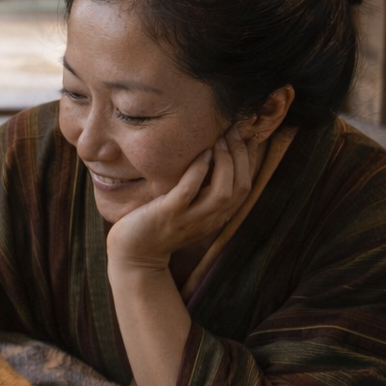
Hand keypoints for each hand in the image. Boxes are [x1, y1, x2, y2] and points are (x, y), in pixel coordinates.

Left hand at [106, 125, 260, 272]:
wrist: (135, 254)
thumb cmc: (160, 224)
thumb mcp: (189, 209)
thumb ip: (203, 190)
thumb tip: (213, 158)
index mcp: (217, 216)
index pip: (245, 188)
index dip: (251, 161)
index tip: (250, 136)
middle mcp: (209, 219)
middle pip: (240, 188)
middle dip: (241, 156)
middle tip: (234, 131)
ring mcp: (190, 218)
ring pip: (222, 193)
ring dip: (226, 163)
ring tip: (220, 140)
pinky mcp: (168, 214)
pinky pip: (189, 192)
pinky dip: (198, 171)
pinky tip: (202, 153)